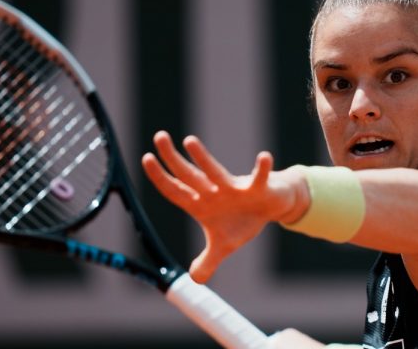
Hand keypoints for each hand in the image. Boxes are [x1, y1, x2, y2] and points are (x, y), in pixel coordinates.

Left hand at [142, 131, 304, 282]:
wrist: (271, 207)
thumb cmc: (243, 221)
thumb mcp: (224, 246)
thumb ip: (208, 261)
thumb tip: (195, 280)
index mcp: (203, 204)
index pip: (176, 191)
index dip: (161, 178)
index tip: (146, 159)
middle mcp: (214, 192)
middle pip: (189, 175)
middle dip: (173, 158)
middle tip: (159, 137)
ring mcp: (235, 189)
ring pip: (215, 172)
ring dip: (202, 158)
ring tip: (189, 141)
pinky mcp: (258, 188)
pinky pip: (259, 178)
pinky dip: (261, 169)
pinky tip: (264, 157)